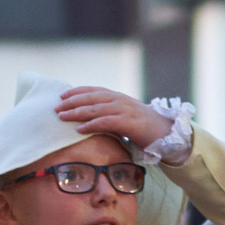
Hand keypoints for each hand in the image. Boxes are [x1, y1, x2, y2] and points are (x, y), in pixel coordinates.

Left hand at [56, 86, 172, 148]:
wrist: (168, 134)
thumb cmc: (146, 128)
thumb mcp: (126, 117)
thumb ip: (111, 115)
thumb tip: (92, 121)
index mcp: (119, 97)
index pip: (94, 90)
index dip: (77, 91)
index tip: (62, 95)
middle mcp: (120, 100)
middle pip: (91, 97)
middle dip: (72, 101)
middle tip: (56, 107)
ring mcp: (125, 110)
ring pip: (95, 108)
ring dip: (76, 112)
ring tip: (61, 116)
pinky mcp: (129, 123)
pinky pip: (106, 122)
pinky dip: (91, 125)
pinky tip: (79, 129)